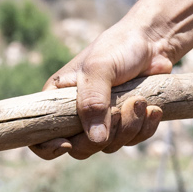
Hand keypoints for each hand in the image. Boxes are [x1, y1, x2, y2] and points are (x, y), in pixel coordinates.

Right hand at [31, 19, 172, 158]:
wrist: (153, 42)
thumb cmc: (118, 47)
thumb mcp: (99, 68)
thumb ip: (93, 101)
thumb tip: (95, 139)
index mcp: (57, 99)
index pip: (39, 136)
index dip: (48, 147)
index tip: (68, 144)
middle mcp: (76, 114)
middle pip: (80, 149)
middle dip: (104, 135)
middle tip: (121, 109)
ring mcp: (102, 121)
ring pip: (109, 146)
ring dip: (129, 127)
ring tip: (141, 101)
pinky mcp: (126, 123)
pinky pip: (132, 140)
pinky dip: (144, 128)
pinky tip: (153, 109)